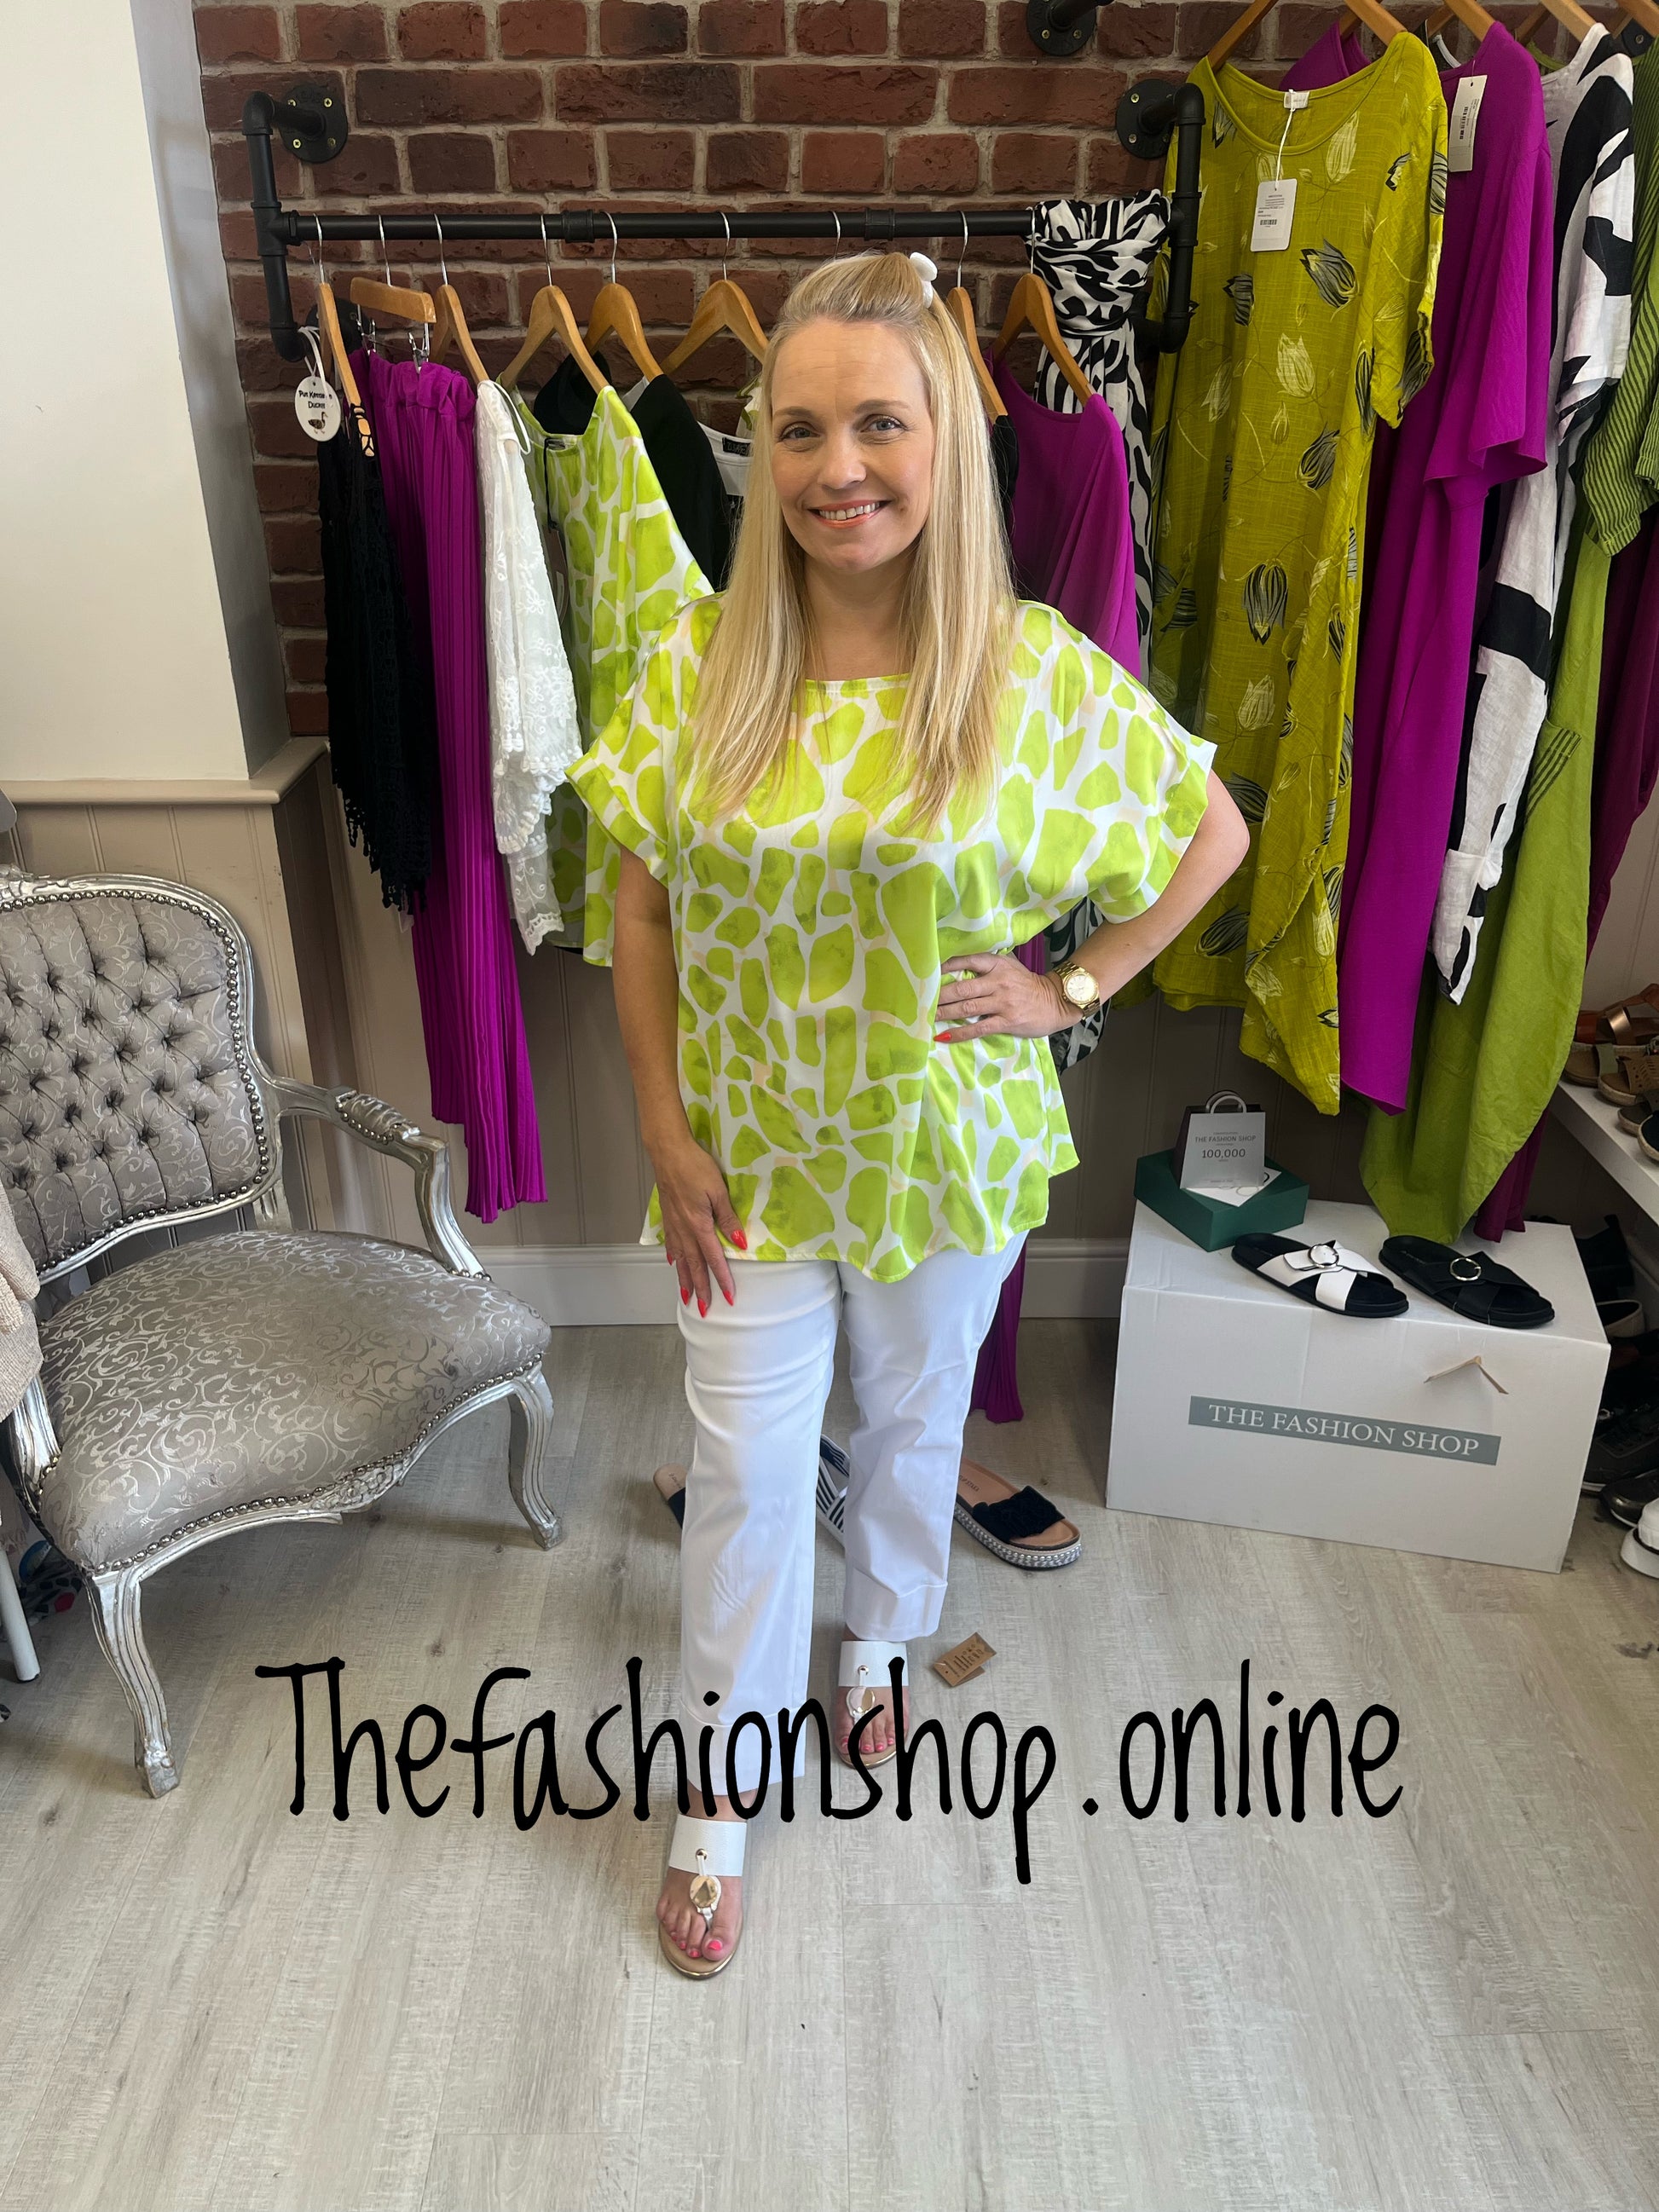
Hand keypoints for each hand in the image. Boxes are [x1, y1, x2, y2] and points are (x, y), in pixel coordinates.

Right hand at [654, 1134, 745, 1314]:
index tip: (728, 1297)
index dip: (722, 1279)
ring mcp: (673, 1223)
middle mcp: (684, 1230)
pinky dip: (673, 1257)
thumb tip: (740, 1243)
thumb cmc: (697, 1167)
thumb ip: (728, 1218)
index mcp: (699, 1225)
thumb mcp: (718, 1190)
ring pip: (680, 1259)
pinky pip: (671, 1243)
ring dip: (684, 1279)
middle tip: (705, 1309)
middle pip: (694, 1265)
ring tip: (687, 1297)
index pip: (713, 1259)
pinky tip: (673, 1263)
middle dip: (700, 1289)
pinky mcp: (667, 1215)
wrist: (668, 1151)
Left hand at [935, 953, 1078, 1041]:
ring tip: (926, 1017)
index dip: (946, 966)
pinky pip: (978, 1028)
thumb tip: (957, 966)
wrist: (1055, 1002)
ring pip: (966, 1007)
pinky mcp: (1006, 1021)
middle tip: (919, 1000)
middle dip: (939, 995)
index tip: (927, 972)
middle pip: (962, 988)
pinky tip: (944, 1036)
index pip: (967, 961)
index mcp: (997, 965)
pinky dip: (959, 1033)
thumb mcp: (1010, 967)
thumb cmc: (1026, 985)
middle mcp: (998, 982)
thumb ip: (987, 966)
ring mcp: (1002, 1002)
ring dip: (944, 1013)